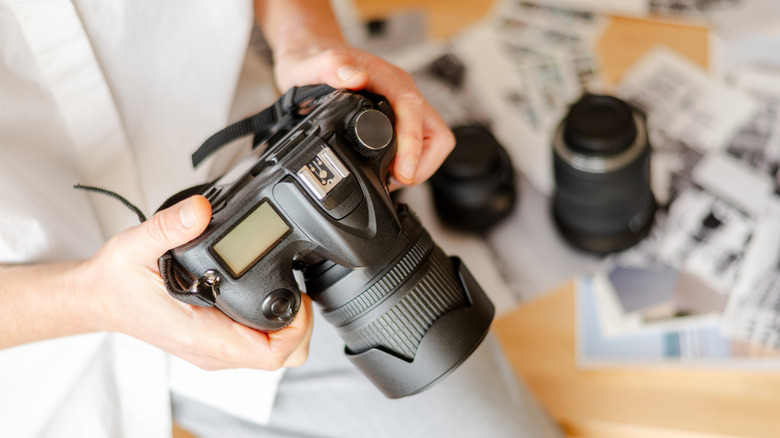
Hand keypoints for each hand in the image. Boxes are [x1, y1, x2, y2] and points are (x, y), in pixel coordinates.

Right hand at [76, 195, 313, 369]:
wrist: (97, 298)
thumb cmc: (116, 281)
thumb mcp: (136, 245)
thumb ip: (169, 226)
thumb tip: (199, 211)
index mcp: (200, 335)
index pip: (268, 355)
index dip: (296, 330)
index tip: (300, 299)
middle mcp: (211, 349)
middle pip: (279, 357)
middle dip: (300, 327)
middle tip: (299, 291)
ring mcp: (214, 349)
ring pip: (269, 353)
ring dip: (287, 326)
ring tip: (287, 289)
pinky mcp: (214, 341)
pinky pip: (255, 343)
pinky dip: (271, 324)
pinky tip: (266, 294)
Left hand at [272, 45, 454, 188]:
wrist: (312, 53)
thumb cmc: (312, 58)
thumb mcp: (308, 63)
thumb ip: (329, 66)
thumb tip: (354, 77)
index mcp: (386, 78)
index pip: (413, 111)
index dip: (413, 145)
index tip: (403, 171)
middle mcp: (400, 90)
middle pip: (435, 132)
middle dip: (422, 163)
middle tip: (397, 181)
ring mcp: (403, 104)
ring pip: (433, 140)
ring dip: (420, 164)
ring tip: (393, 178)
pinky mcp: (400, 116)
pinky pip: (421, 142)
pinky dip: (412, 161)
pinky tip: (389, 169)